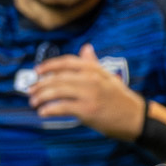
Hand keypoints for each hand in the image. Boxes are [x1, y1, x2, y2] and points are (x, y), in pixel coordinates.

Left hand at [27, 44, 144, 138]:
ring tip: (34, 101)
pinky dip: (50, 109)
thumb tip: (86, 48)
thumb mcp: (108, 76)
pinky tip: (43, 112)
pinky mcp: (87, 110)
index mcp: (94, 69)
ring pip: (58, 91)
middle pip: (58, 77)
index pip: (67, 62)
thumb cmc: (120, 98)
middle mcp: (91, 79)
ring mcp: (89, 94)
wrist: (135, 117)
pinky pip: (63, 107)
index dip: (49, 65)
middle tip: (30, 90)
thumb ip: (93, 63)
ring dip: (42, 96)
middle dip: (41, 84)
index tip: (37, 71)